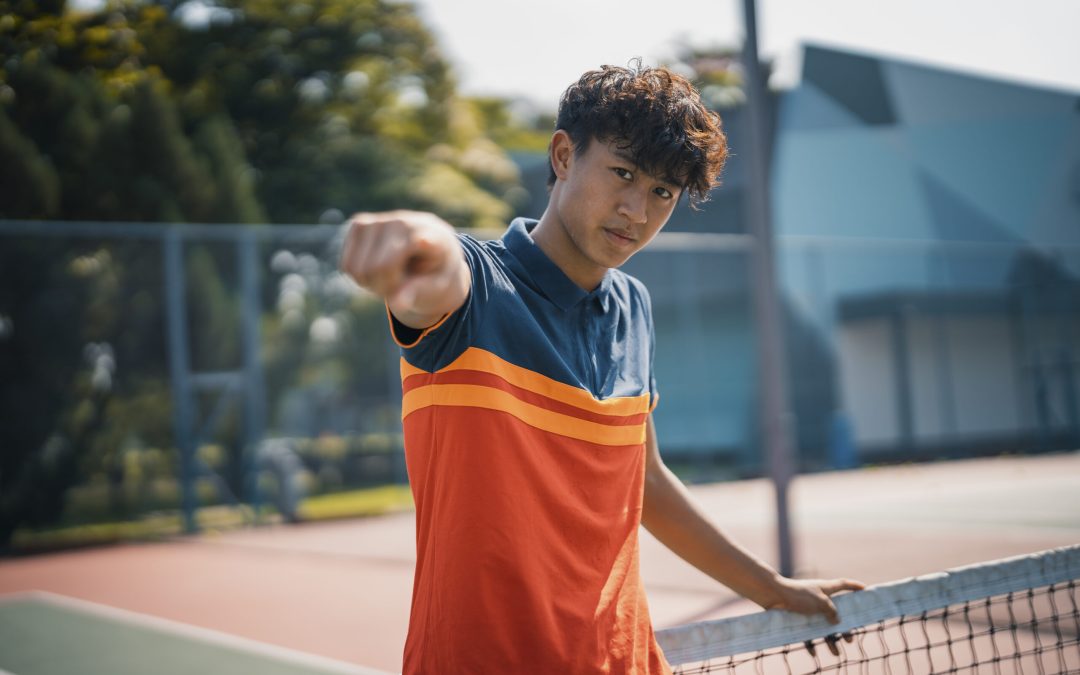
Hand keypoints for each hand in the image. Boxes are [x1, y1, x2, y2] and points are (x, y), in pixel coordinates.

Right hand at [339, 210, 467, 325]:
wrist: (430, 246)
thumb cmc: (434, 271)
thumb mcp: (437, 287)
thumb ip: (418, 292)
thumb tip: (398, 303)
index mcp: (430, 235)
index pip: (414, 245)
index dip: (416, 244)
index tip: (422, 241)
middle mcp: (402, 222)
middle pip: (376, 268)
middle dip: (385, 288)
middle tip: (402, 287)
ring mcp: (379, 220)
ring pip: (356, 269)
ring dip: (371, 284)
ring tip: (391, 277)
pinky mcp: (359, 224)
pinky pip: (346, 265)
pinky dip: (359, 277)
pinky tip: (377, 268)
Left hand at [766, 577, 865, 656]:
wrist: (773, 596)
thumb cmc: (798, 595)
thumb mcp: (821, 601)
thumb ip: (832, 611)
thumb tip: (837, 622)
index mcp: (826, 589)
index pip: (844, 585)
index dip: (855, 586)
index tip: (865, 590)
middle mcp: (819, 599)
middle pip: (836, 614)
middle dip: (844, 628)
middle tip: (850, 639)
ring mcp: (808, 610)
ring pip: (823, 628)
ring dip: (830, 641)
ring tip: (836, 653)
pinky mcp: (797, 619)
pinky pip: (806, 634)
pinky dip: (810, 643)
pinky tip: (813, 653)